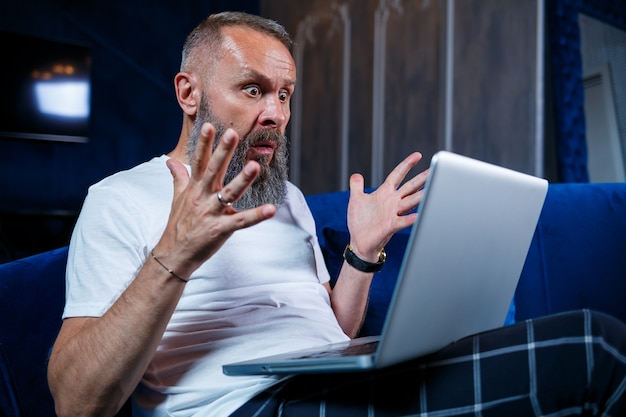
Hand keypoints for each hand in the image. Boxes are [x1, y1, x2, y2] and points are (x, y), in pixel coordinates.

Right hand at [155, 123, 275, 277]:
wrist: (174, 255)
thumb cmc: (179, 225)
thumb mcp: (177, 199)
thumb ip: (179, 178)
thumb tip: (169, 161)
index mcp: (194, 188)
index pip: (198, 161)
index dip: (204, 144)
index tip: (209, 126)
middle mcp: (202, 197)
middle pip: (214, 170)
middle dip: (223, 152)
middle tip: (232, 133)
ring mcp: (211, 213)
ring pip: (229, 193)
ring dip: (242, 180)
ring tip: (255, 166)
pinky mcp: (220, 229)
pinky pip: (241, 221)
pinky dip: (256, 216)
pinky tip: (271, 209)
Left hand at [346, 152, 428, 260]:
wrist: (359, 242)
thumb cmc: (360, 222)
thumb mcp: (356, 199)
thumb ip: (356, 186)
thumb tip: (356, 175)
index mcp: (384, 193)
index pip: (397, 175)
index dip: (407, 165)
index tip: (417, 155)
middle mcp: (392, 202)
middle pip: (410, 186)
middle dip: (422, 178)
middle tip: (435, 169)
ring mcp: (393, 213)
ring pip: (411, 201)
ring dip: (422, 195)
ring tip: (433, 189)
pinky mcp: (390, 226)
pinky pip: (403, 221)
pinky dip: (412, 218)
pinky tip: (419, 215)